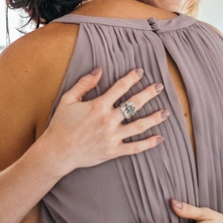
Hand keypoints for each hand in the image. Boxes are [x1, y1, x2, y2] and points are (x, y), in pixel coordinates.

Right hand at [40, 67, 168, 175]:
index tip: (141, 72)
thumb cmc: (61, 125)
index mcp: (98, 105)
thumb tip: (99, 70)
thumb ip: (84, 84)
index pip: (120, 87)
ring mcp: (112, 137)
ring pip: (139, 126)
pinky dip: (148, 143)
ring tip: (166, 112)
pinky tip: (159, 138)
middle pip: (134, 104)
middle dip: (149, 93)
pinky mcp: (113, 151)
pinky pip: (134, 147)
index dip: (132, 78)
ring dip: (154, 118)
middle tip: (159, 87)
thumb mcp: (68, 99)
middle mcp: (108, 120)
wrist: (57, 152)